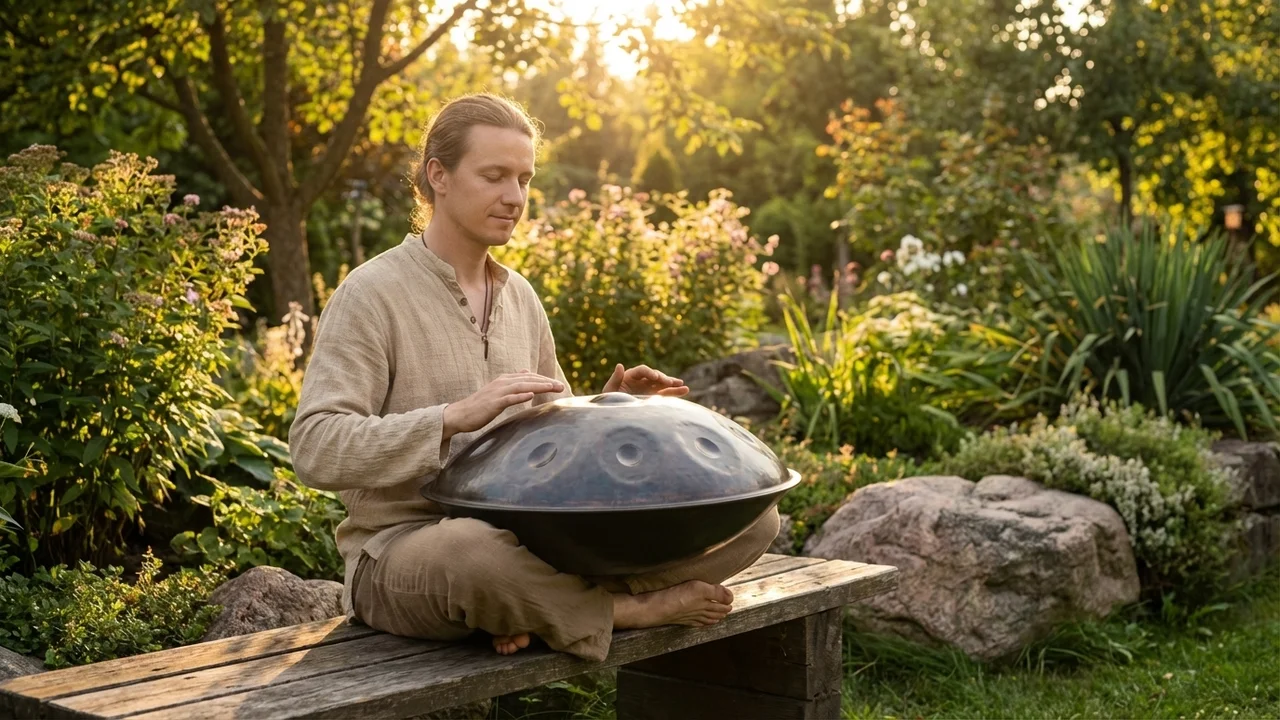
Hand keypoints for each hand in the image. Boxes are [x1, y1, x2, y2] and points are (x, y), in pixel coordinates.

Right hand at [443, 371, 563, 437]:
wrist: (460, 414)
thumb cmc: (480, 405)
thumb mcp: (498, 391)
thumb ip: (512, 382)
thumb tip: (526, 372)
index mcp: (505, 380)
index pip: (529, 377)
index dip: (544, 380)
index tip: (558, 384)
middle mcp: (502, 382)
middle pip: (528, 380)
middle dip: (546, 382)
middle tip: (561, 387)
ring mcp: (497, 392)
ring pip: (522, 386)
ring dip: (538, 386)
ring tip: (552, 388)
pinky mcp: (493, 403)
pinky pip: (508, 398)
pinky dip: (520, 396)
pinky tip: (531, 395)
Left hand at [601, 363, 689, 396]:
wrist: (614, 413)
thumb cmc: (609, 401)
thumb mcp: (610, 390)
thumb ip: (615, 378)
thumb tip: (619, 365)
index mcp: (631, 376)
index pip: (642, 370)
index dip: (649, 372)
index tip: (654, 377)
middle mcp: (642, 380)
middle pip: (655, 375)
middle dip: (662, 378)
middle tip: (668, 382)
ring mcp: (649, 388)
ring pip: (663, 383)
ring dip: (672, 383)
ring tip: (682, 384)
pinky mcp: (654, 396)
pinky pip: (666, 393)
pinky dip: (675, 391)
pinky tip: (685, 390)